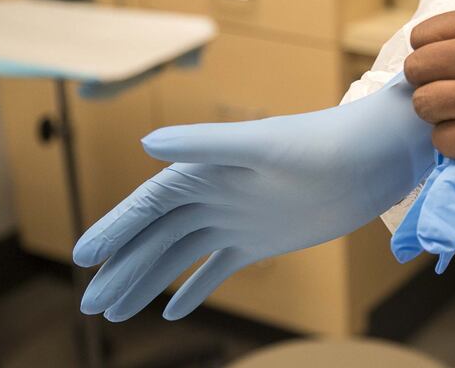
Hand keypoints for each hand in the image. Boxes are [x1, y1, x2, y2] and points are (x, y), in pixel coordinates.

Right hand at [73, 76, 433, 321]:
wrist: (372, 157)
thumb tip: (146, 143)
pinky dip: (196, 289)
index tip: (82, 259)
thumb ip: (208, 145)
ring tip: (115, 313)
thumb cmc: (323, 141)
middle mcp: (214, 195)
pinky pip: (219, 268)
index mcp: (206, 170)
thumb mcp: (265, 144)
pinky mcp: (263, 241)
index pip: (148, 205)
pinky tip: (174, 311)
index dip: (114, 230)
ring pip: (181, 256)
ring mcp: (236, 220)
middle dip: (122, 268)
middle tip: (90, 305)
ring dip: (149, 282)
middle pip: (156, 237)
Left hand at [404, 4, 454, 180]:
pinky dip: (453, 144)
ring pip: (423, 104)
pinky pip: (440, 139)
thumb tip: (413, 56)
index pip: (422, 36)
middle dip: (427, 85)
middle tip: (454, 95)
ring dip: (439, 116)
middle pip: (416, 69)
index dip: (429, 57)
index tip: (452, 70)